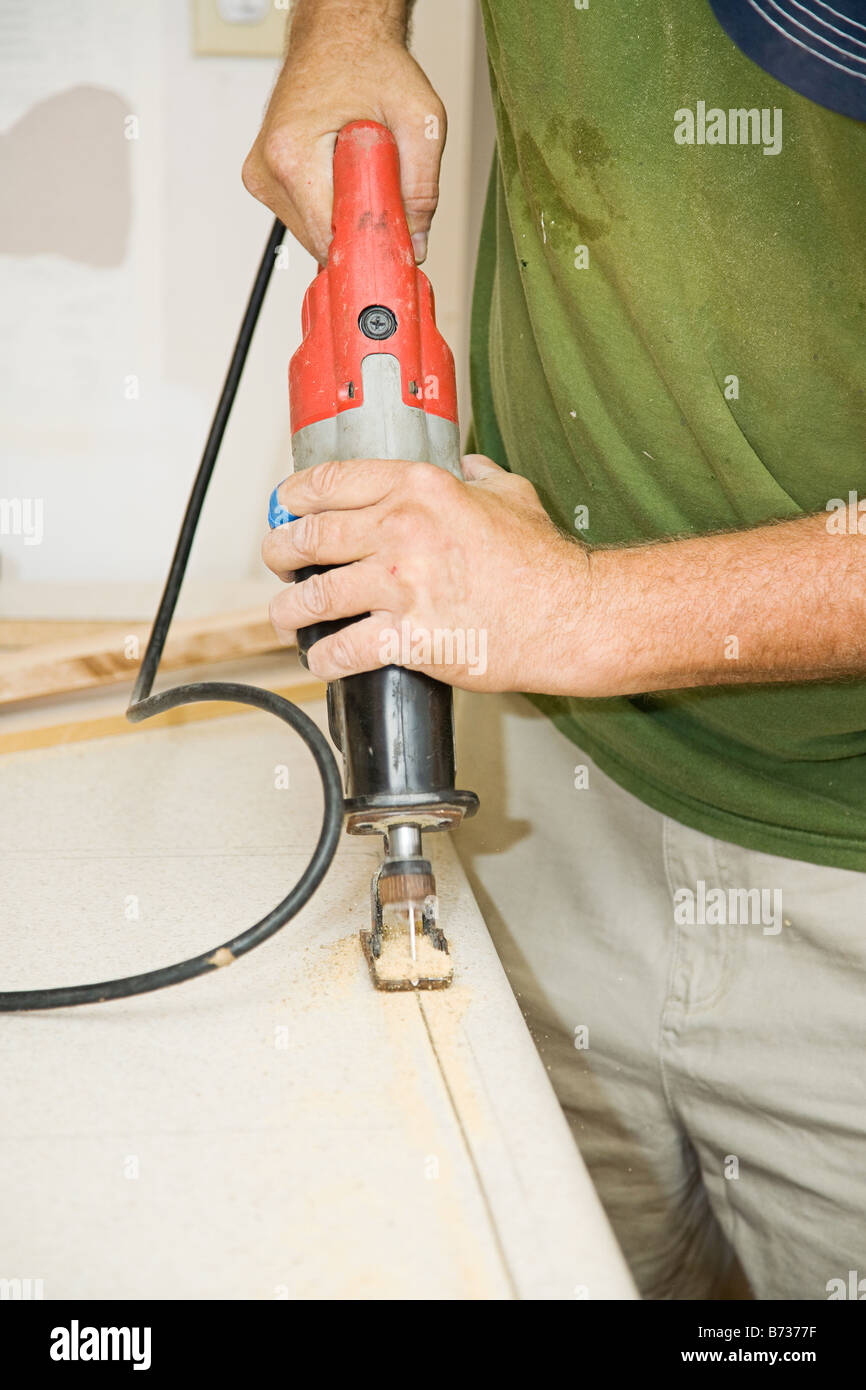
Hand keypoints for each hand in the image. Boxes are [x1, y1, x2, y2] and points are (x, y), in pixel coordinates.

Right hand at [242, 4, 445, 262]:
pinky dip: (331, 209)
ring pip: (312, 234)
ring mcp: (261, 177)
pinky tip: (344, 178)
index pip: (327, 239)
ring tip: (362, 178)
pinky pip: (305, 217)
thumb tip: (415, 243)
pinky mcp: (266, 179)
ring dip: (344, 219)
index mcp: (291, 156)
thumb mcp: (418, 118)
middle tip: (387, 201)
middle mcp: (266, 169)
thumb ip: (423, 185)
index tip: (392, 250)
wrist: (339, 34)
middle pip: (319, 242)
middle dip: (358, 233)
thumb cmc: (370, 62)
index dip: (366, 250)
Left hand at [262, 455, 595, 693]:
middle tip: (277, 561)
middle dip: (279, 552)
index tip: (285, 508)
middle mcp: (401, 531)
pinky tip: (322, 662)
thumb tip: (470, 467)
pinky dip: (324, 660)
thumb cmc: (544, 563)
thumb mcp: (513, 497)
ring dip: (289, 610)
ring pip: (313, 596)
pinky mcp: (407, 638)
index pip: (330, 483)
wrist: (569, 616)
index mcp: (419, 489)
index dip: (294, 497)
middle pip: (309, 536)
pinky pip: (343, 650)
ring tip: (286, 617)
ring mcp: (401, 586)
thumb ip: (482, 477)